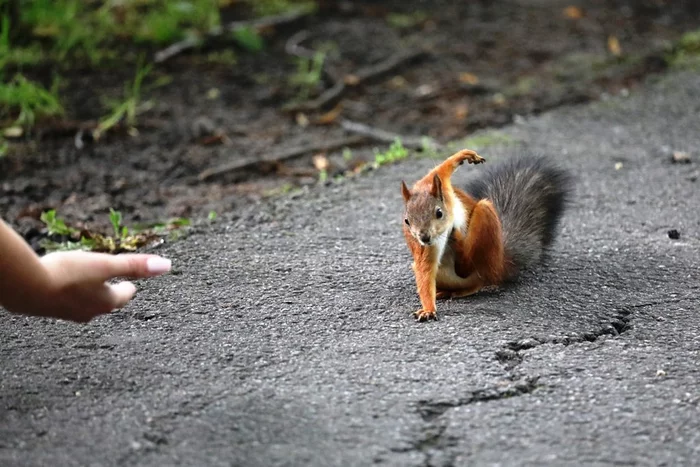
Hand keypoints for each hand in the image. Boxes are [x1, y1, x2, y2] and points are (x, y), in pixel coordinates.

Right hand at [33, 252, 170, 322]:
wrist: (26, 288)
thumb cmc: (68, 275)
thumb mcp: (106, 264)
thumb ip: (135, 264)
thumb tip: (166, 266)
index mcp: (107, 302)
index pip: (125, 296)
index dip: (129, 288)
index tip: (131, 285)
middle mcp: (90, 313)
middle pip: (107, 303)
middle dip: (111, 294)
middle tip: (113, 286)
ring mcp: (69, 315)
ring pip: (87, 305)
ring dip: (91, 295)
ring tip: (90, 287)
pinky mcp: (51, 311)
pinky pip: (67, 303)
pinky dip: (72, 296)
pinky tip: (64, 290)